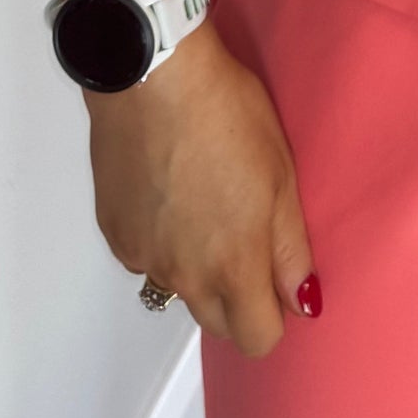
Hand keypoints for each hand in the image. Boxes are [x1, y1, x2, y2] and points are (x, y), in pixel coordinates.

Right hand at [85, 22, 318, 357]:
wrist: (153, 77)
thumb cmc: (227, 115)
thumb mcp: (281, 174)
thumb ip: (291, 248)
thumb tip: (303, 300)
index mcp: (232, 265)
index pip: (256, 340)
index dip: (273, 317)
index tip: (278, 280)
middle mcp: (183, 276)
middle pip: (215, 322)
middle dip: (237, 299)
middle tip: (246, 238)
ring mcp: (142, 256)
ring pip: (177, 287)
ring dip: (196, 266)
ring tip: (204, 202)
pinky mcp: (114, 232)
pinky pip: (145, 257)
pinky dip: (161, 240)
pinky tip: (169, 192)